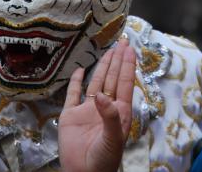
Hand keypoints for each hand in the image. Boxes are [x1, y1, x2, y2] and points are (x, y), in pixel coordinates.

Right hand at [59, 38, 135, 171]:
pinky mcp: (71, 115)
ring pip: (96, 82)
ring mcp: (87, 110)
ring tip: (109, 51)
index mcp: (119, 111)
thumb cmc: (104, 159)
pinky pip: (73, 94)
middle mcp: (105, 106)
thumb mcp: (113, 138)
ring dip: (102, 67)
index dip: (127, 65)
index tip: (130, 49)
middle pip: (112, 78)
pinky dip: (76, 81)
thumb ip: (110, 116)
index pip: (124, 83)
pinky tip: (80, 70)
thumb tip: (102, 95)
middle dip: (118, 60)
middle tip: (123, 42)